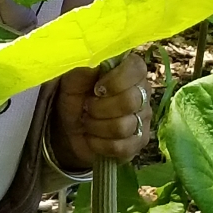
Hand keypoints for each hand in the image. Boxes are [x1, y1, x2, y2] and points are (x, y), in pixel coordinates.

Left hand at [50, 53, 151, 169]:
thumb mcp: (72, 80)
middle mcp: (142, 93)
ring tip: (87, 121)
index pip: (137, 68)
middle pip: (130, 101)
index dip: (116, 80)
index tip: (97, 88)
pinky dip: (99, 144)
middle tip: (87, 107)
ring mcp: (143, 119)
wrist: (69, 128)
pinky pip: (122, 147)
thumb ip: (83, 70)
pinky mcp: (139, 143)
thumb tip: (95, 64)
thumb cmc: (75, 96)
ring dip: (96, 126)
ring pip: (123, 127)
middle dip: (100, 107)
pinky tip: (92, 138)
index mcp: (130, 70)